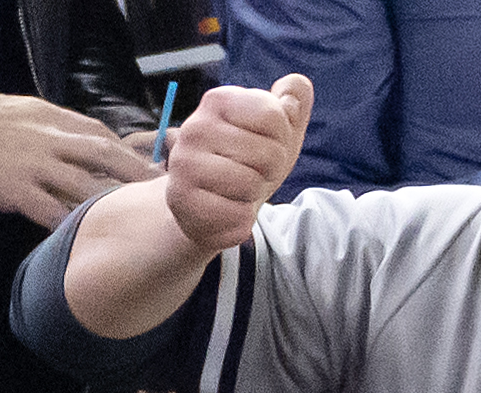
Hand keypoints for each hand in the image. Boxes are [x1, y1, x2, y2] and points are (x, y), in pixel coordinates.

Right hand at [0, 91, 157, 227]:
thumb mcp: (23, 112)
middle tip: (165, 197)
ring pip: (85, 186)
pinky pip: (53, 213)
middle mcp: (49, 139)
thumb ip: (57, 127)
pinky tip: (90, 240)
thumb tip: (91, 142)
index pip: (102, 135)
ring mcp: (34, 166)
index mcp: (52, 118)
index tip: (151, 174)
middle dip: (138, 175)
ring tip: (135, 225)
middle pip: (106, 155)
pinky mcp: (16, 190)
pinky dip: (74, 226)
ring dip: (113, 205)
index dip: (131, 154)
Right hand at [163, 74, 312, 254]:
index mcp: (219, 100)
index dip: (281, 140)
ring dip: (252, 195)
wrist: (208, 206)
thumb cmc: (246, 165)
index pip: (274, 116)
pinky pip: (236, 213)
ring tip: (235, 190)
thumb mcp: (276, 134)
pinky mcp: (181, 198)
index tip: (263, 146)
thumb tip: (299, 83)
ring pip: (252, 184)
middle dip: (269, 172)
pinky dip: (240, 219)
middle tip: (248, 173)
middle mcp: (196, 126)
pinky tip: (224, 209)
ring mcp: (185, 162)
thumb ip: (291, 106)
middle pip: (269, 153)